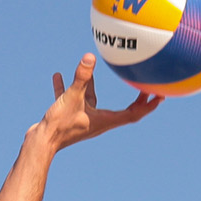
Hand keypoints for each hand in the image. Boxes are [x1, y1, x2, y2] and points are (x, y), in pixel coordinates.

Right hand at [37, 54, 160, 148]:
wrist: (40, 143)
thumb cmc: (59, 125)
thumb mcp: (72, 97)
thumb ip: (82, 77)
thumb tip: (89, 57)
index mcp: (105, 120)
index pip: (134, 114)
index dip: (148, 105)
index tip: (160, 95)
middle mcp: (98, 121)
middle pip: (122, 111)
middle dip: (134, 99)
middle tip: (142, 84)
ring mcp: (83, 120)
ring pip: (92, 101)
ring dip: (91, 86)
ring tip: (90, 69)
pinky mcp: (69, 118)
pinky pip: (72, 100)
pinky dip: (67, 88)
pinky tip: (59, 76)